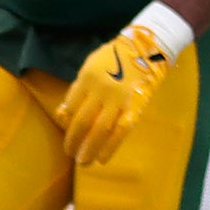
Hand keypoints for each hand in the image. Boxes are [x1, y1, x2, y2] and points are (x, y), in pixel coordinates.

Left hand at [57, 19, 181, 166]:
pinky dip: (111, 147)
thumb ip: (78, 88)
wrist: (146, 48)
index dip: (66, 123)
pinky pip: (121, 131)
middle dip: (73, 140)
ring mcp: (118, 99)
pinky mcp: (134, 106)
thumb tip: (63, 113)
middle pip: (81, 121)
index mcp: (87, 78)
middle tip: (70, 153)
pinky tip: (103, 158)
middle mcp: (100, 90)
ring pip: (99, 130)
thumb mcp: (90, 65)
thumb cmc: (115, 57)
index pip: (70, 107)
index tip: (67, 133)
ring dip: (89, 148)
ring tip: (83, 161)